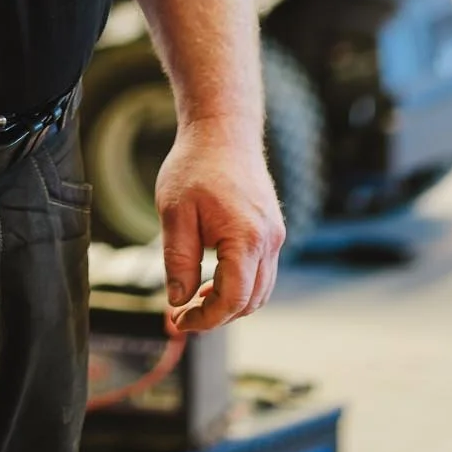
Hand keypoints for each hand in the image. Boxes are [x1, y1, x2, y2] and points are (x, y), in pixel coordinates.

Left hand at [155, 117, 284, 332]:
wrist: (223, 130)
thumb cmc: (195, 166)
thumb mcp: (174, 213)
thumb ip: (178, 260)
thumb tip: (178, 301)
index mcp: (246, 238)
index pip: (232, 299)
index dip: (206, 318)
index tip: (179, 321)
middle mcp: (269, 240)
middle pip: (250, 301)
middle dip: (218, 314)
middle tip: (183, 313)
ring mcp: (276, 235)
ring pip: (261, 290)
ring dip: (232, 301)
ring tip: (196, 296)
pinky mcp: (273, 229)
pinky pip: (263, 271)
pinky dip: (241, 283)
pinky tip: (213, 276)